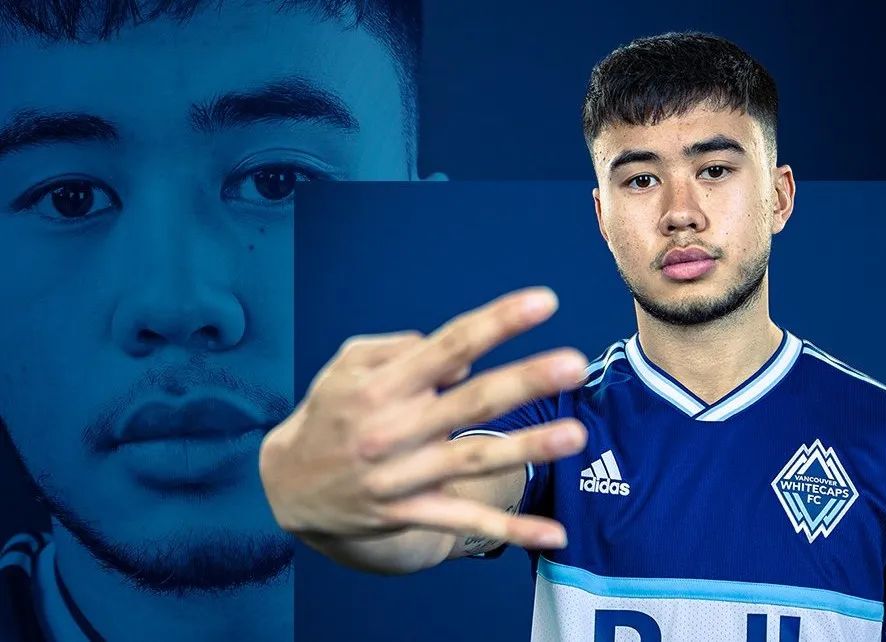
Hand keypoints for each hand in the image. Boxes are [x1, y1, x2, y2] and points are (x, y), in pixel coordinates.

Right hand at [259, 287, 587, 559]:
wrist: (287, 487)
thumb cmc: (330, 412)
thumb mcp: (347, 365)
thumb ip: (399, 348)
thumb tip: (458, 355)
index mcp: (383, 384)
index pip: (450, 346)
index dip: (497, 323)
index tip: (544, 302)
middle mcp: (394, 428)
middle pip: (470, 401)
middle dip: (525, 382)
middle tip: (575, 365)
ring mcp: (402, 475)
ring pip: (474, 460)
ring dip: (528, 448)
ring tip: (576, 434)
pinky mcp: (408, 512)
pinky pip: (464, 520)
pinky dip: (510, 530)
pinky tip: (553, 534)